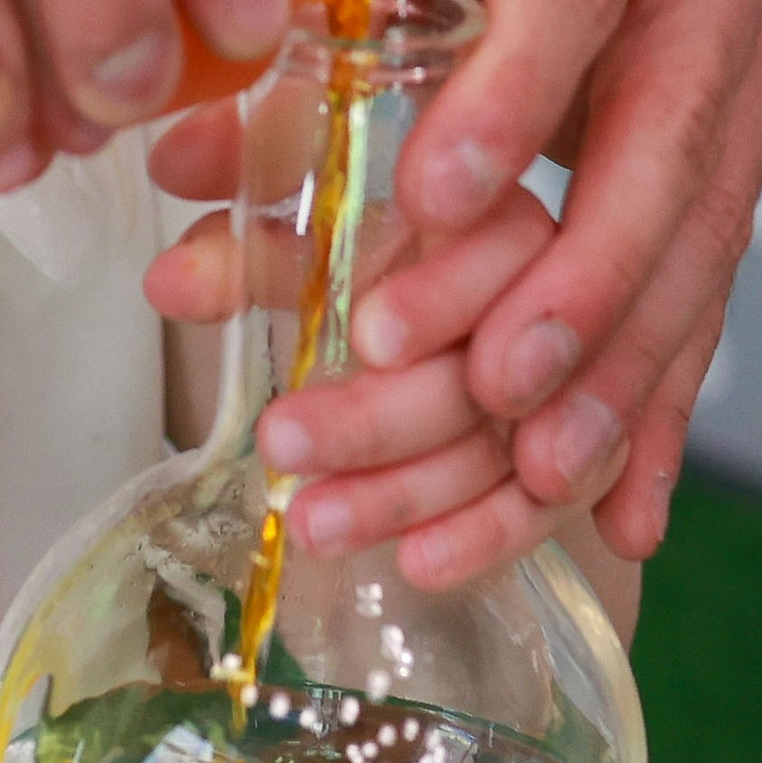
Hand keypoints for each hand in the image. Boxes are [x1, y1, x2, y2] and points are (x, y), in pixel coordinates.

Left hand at [148, 126, 560, 584]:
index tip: (370, 339)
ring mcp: (589, 372)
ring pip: (527, 444)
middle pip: (509, 361)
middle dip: (391, 417)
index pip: (505, 241)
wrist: (434, 259)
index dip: (444, 295)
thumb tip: (169, 212)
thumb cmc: (365, 218)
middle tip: (284, 444)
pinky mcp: (593, 442)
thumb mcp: (308, 206)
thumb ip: (252, 215)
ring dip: (418, 493)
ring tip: (315, 526)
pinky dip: (494, 535)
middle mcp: (564, 283)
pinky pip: (558, 499)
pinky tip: (421, 565)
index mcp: (501, 198)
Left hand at [256, 0, 761, 575]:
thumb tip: (198, 168)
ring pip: (693, 238)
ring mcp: (743, 45)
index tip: (431, 194)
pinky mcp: (720, 140)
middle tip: (476, 381)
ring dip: (602, 373)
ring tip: (517, 471)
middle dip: (574, 277)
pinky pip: (689, 287)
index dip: (513, 90)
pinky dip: (636, 402)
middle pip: (670, 133)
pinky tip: (604, 510)